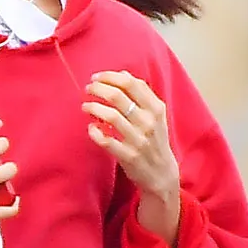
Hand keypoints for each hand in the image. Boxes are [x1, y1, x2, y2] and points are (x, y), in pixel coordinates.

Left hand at [84, 71, 181, 243]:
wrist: (162, 173)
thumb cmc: (155, 140)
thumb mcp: (156, 115)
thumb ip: (142, 95)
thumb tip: (123, 74)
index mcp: (156, 108)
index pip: (131, 83)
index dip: (110, 77)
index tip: (96, 77)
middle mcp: (148, 122)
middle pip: (118, 96)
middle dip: (98, 89)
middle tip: (88, 89)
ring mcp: (138, 139)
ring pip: (110, 116)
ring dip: (93, 108)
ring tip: (85, 106)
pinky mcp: (127, 156)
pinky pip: (106, 140)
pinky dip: (95, 132)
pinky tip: (91, 128)